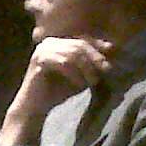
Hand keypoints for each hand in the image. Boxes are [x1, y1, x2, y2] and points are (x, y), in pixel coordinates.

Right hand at [0, 36, 114, 145]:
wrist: (34, 106)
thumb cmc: (57, 91)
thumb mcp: (79, 75)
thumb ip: (91, 65)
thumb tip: (111, 56)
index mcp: (57, 43)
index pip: (81, 39)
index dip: (97, 44)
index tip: (111, 50)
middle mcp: (48, 43)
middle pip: (79, 44)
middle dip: (95, 57)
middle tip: (106, 70)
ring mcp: (42, 51)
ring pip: (73, 54)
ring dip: (87, 68)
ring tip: (94, 81)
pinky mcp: (38, 61)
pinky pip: (63, 63)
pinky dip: (75, 74)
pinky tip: (80, 85)